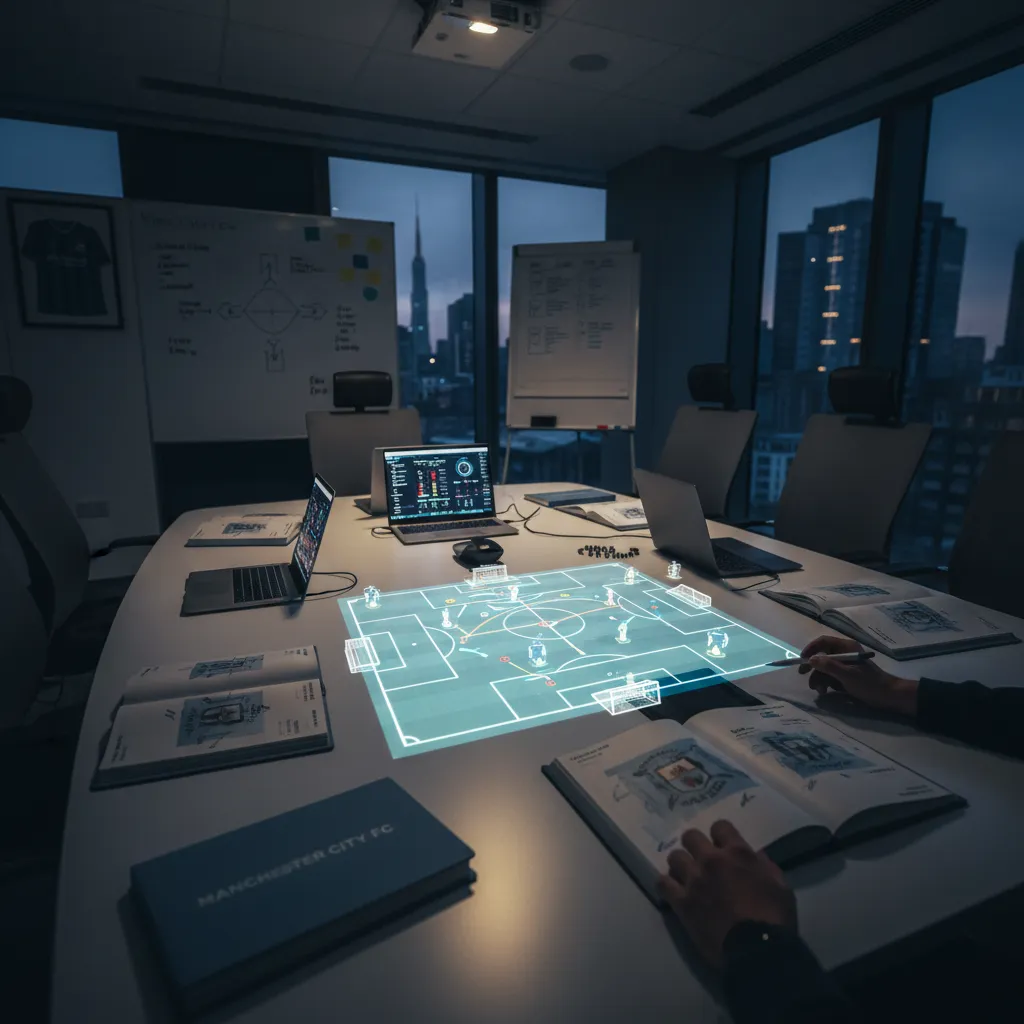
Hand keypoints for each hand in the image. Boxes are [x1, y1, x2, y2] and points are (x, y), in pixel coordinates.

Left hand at [657, 820, 795, 967]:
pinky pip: (663, 884)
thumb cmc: (774, 917)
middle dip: (695, 845)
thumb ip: (765, 866)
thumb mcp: (781, 886)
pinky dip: (667, 885)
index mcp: (737, 853)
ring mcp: (694, 880)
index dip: (720, 834)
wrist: (757, 950)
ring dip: (681, 864)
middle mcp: (711, 860)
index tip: (722, 844)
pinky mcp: (682, 902)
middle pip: (690, 836)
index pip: (720, 825)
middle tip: (701, 858)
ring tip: (686, 875)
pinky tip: (673, 890)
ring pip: (674, 857)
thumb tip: (755, 856)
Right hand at [799, 635, 917, 715]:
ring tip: (819, 690)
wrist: (888, 697)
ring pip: (824, 668)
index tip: (802, 659)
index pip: (823, 642)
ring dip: (818, 678)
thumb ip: (829, 666)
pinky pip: (830, 676)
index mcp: (846, 648)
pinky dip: (825, 683)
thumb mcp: (848, 675)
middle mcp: (844, 654)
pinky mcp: (845, 676)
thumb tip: (811, 660)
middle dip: (813, 667)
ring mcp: (844, 665)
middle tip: (803, 675)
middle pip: (822, 656)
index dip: (811, 648)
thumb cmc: (869, 683)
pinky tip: (825, 691)